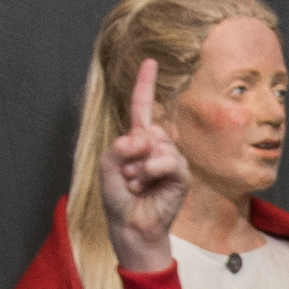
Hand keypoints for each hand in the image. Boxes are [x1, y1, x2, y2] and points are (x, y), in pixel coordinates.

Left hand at [100, 60, 192, 276]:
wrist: (131, 227)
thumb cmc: (119, 198)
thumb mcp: (107, 167)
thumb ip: (119, 147)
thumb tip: (143, 139)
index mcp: (138, 140)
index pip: (143, 107)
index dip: (145, 84)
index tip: (150, 61)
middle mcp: (157, 146)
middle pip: (146, 129)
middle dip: (129, 153)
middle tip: (126, 176)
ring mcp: (171, 159)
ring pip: (156, 145)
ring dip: (138, 168)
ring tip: (135, 184)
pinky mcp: (181, 174)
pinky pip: (167, 160)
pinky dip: (151, 172)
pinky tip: (146, 186)